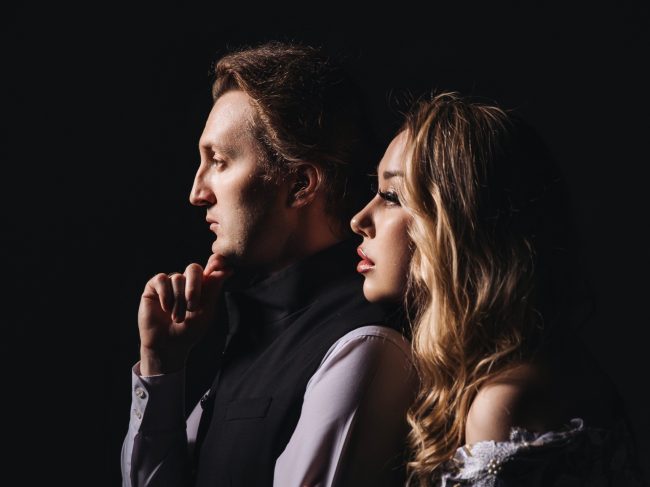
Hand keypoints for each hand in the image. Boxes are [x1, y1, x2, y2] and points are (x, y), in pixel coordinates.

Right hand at [137, 254, 230, 374]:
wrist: (168, 345)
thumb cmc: (189, 330)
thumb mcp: (205, 311)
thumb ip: (213, 290)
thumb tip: (227, 269)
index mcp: (202, 286)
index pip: (209, 267)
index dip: (215, 263)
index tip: (221, 266)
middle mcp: (186, 281)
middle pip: (193, 268)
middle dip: (194, 287)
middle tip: (192, 307)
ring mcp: (170, 283)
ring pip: (177, 278)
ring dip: (178, 301)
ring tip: (176, 318)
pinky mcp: (154, 287)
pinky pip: (161, 280)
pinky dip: (165, 295)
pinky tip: (165, 308)